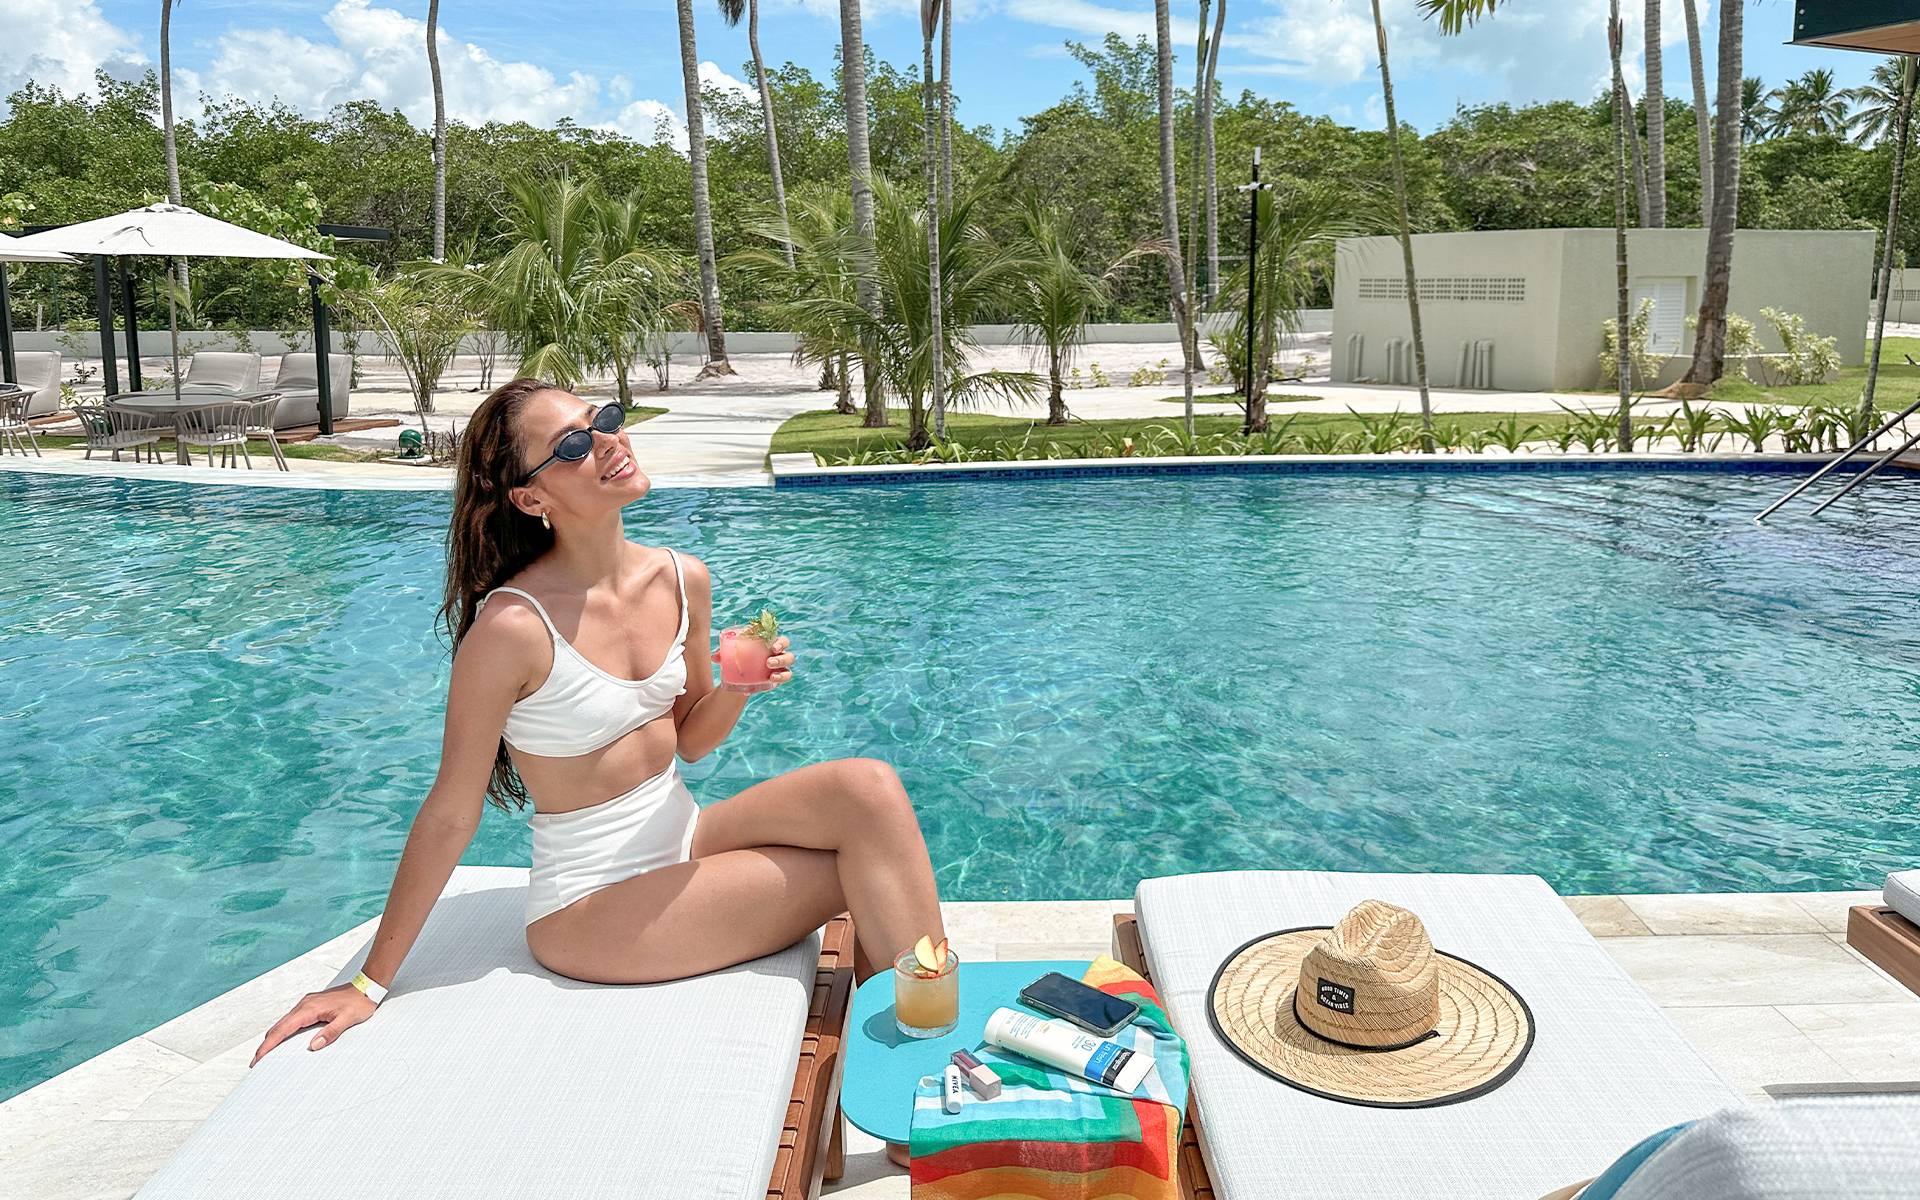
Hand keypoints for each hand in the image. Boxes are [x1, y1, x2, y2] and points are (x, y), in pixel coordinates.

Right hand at [251, 983, 376, 1065]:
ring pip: (283, 1023)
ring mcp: (306, 1004)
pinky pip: (292, 1020)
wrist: (366, 985)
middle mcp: (304, 1005)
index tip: (257, 1059)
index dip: (267, 1046)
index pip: (282, 1030)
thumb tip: (313, 1046)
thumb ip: (331, 1032)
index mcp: (309, 1009)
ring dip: (273, 1038)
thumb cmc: (359, 1002)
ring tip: (266, 1054)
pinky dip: (283, 1031)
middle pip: (278, 1027)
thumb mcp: (348, 1019)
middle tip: (257, 1062)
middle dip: (266, 1045)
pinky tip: (283, 1040)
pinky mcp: (311, 1005)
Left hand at [711, 635, 795, 691]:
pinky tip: (770, 680)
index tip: (773, 646)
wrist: (739, 673)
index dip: (781, 642)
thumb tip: (715, 657)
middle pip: (788, 654)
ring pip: (788, 668)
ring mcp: (779, 668)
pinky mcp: (778, 678)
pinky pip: (784, 678)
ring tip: (770, 674)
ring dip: (781, 671)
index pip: (782, 640)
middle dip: (781, 658)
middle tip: (769, 662)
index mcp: (771, 643)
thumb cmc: (738, 656)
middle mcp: (779, 655)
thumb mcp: (732, 653)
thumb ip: (724, 653)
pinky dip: (780, 679)